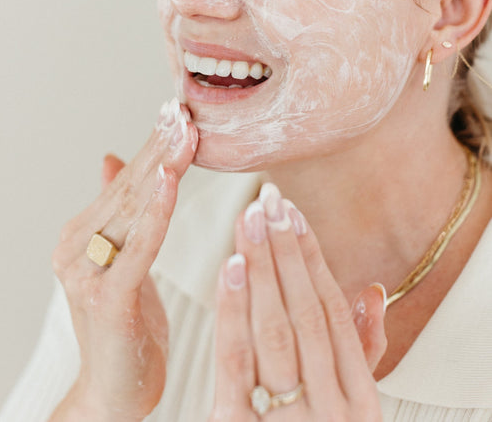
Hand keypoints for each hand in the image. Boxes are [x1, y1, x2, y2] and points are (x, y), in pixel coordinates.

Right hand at [50, 98, 197, 421]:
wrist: (112, 396)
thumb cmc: (123, 327)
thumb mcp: (122, 262)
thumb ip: (116, 211)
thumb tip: (111, 157)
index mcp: (79, 236)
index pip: (124, 182)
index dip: (151, 145)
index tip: (175, 110)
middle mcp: (74, 249)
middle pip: (129, 188)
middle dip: (161, 146)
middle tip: (184, 108)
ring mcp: (86, 274)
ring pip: (134, 209)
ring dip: (164, 166)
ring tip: (185, 130)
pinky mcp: (108, 298)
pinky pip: (140, 246)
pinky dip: (158, 210)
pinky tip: (173, 178)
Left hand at [210, 183, 386, 420]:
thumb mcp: (351, 411)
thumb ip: (363, 354)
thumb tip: (371, 290)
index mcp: (360, 402)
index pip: (333, 312)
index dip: (311, 258)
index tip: (293, 213)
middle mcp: (332, 410)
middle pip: (304, 312)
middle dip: (284, 251)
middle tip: (266, 199)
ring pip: (275, 330)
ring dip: (260, 268)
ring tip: (248, 220)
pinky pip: (237, 364)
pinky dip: (233, 311)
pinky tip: (229, 268)